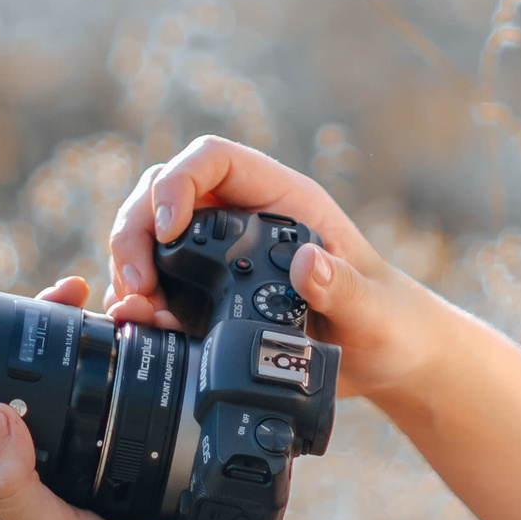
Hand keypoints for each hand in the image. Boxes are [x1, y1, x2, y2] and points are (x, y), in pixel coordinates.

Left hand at [0, 280, 205, 519]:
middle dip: (66, 318)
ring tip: (134, 308)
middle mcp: (45, 452)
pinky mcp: (140, 443)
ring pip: (95, 368)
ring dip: (114, 327)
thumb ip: (13, 486)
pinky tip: (163, 331)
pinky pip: (138, 385)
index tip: (14, 293)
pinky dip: (150, 351)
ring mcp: (94, 444)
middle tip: (85, 289)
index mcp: (3, 469)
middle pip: (43, 367)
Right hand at [105, 136, 439, 409]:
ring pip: (150, 235)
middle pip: (163, 193)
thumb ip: (343, 288)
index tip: (169, 229)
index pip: (213, 159)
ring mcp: (221, 254)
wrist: (387, 360)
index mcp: (282, 199)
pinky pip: (157, 282)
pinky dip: (138, 301)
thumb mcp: (374, 310)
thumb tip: (306, 264)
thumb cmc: (390, 322)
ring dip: (130, 267)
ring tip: (137, 311)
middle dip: (137, 231)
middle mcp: (244, 217)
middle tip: (138, 285)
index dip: (178, 182)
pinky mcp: (207, 293)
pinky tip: (142, 325)